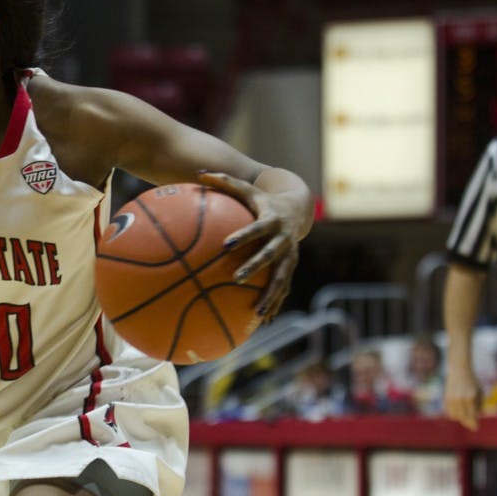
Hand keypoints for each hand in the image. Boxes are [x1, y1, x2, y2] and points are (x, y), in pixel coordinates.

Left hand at [198, 171, 303, 323]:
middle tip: (236, 278)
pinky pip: (283, 289)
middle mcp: (283, 239)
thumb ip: (224, 181)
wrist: (298, 207)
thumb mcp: (247, 189)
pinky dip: (276, 304)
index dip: (244, 235)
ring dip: (271, 295)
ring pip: (281, 278)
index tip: (227, 244)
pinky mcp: (291, 267)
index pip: (256, 228)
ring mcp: (290, 255)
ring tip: (257, 313)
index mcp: (271, 220)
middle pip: (269, 255)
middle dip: (254, 267)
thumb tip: (198, 173)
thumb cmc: (263, 199)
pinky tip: (263, 322)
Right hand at [443, 364, 482, 430]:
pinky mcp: (446, 397)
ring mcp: (452, 397)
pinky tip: (458, 412)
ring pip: (454, 415)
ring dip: (460, 418)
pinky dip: (453, 414)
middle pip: (462, 417)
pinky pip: (448, 411)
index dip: (474, 423)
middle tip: (471, 424)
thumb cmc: (472, 381)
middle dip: (467, 422)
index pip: (471, 415)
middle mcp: (460, 398)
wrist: (459, 370)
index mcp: (470, 397)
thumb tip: (476, 417)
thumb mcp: (479, 392)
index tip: (475, 428)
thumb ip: (479, 405)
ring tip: (464, 416)